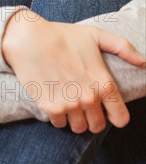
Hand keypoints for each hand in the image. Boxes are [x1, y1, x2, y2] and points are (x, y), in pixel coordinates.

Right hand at [2, 9, 145, 133]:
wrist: (29, 39)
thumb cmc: (62, 35)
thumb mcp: (95, 35)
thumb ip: (122, 47)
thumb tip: (143, 62)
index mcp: (104, 82)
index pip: (120, 118)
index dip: (114, 115)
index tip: (105, 109)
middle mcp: (89, 97)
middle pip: (97, 126)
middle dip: (92, 117)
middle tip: (82, 103)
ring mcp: (69, 104)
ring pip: (78, 128)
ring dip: (74, 118)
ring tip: (67, 101)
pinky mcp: (50, 107)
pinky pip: (59, 124)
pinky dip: (57, 116)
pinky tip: (54, 100)